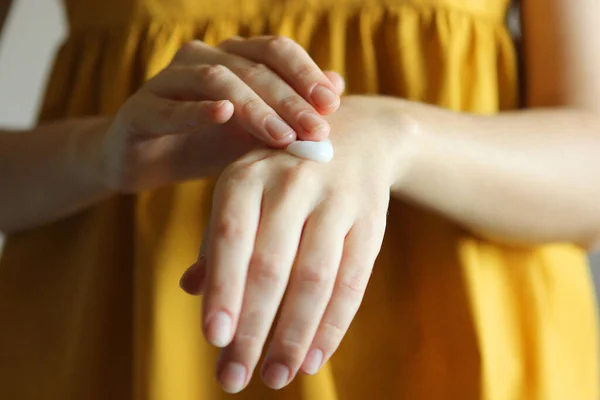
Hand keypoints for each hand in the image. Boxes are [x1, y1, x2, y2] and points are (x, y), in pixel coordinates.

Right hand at [99, 36, 344, 192]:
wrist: (147, 161)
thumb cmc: (207, 143)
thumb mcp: (256, 130)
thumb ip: (291, 109)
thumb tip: (338, 86)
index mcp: (232, 56)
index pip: (275, 51)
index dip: (306, 73)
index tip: (332, 105)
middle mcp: (201, 58)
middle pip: (252, 66)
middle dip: (289, 99)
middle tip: (316, 129)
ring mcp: (168, 79)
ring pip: (217, 80)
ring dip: (255, 108)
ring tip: (282, 136)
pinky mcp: (140, 109)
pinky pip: (170, 107)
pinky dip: (198, 111)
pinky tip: (223, 115)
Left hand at [180, 97, 407, 392]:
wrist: (358, 136)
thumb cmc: (284, 173)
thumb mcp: (245, 187)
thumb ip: (218, 236)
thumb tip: (191, 290)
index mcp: (249, 175)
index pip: (232, 237)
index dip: (224, 289)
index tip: (214, 339)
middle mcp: (292, 184)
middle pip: (272, 267)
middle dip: (253, 329)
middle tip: (233, 378)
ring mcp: (336, 201)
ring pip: (315, 279)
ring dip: (293, 336)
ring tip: (276, 376)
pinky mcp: (370, 222)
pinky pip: (353, 281)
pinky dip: (333, 325)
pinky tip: (313, 358)